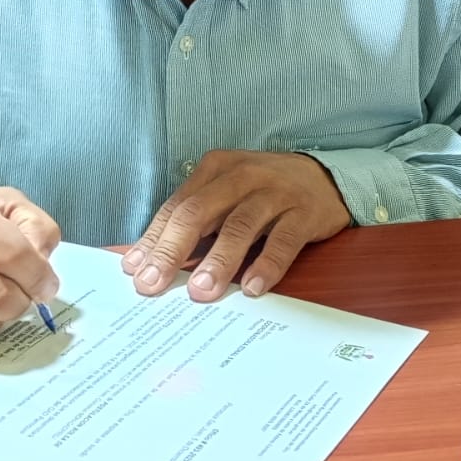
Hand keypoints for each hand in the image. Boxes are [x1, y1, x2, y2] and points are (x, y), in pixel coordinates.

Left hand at [122, 152, 349, 301]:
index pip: (177, 206)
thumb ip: (196, 221)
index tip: (134, 269)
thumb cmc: (264, 192)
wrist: (325, 177)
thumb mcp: (226, 194)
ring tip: (200, 291)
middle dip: (172, 250)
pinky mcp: (305, 212)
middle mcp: (242, 176)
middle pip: (199, 213)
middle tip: (154, 284)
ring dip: (217, 261)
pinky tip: (252, 287)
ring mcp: (275, 193)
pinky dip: (267, 264)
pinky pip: (283, 240)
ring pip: (239, 226)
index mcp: (215, 169)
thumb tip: (152, 260)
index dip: (153, 238)